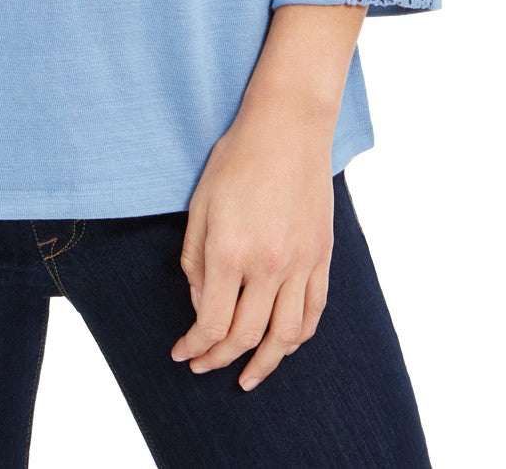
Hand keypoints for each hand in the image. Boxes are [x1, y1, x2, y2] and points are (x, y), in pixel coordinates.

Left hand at [171, 98, 335, 389]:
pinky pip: (314, 312)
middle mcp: (268, 265)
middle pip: (245, 336)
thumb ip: (195, 261)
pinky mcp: (323, 256)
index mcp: (230, 252)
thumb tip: (201, 305)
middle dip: (219, 359)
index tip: (182, 354)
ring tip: (247, 377)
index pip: (212, 323)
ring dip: (265, 364)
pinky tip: (283, 345)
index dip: (195, 347)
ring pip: (286, 336)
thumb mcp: (199, 206)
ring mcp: (301, 263)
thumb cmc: (235, 160)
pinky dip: (299, 338)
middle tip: (203, 366)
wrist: (287, 128)